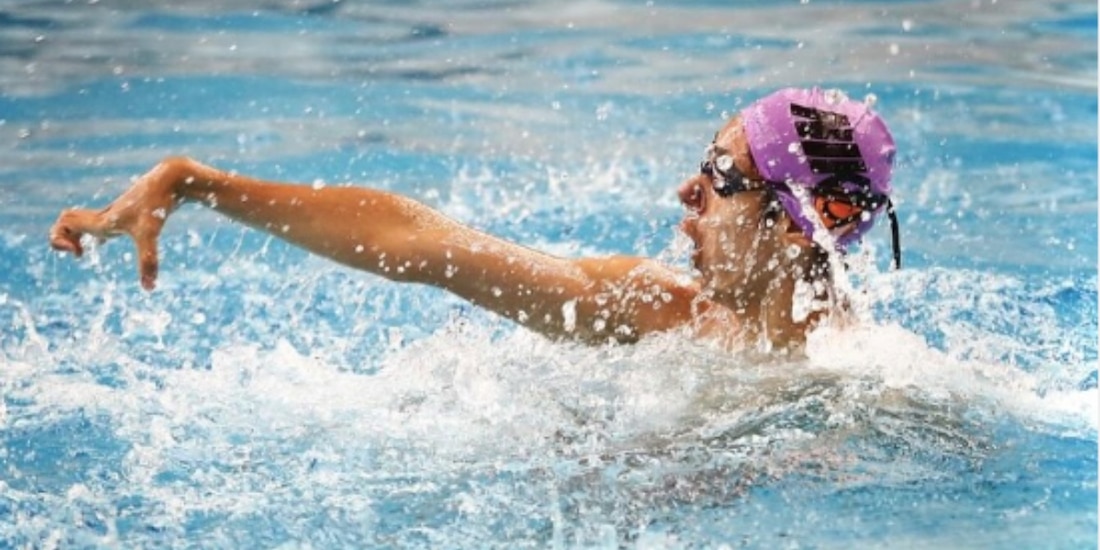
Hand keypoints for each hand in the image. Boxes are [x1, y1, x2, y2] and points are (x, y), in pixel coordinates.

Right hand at [49, 161, 181, 289]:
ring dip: (76, 234)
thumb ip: (148, 261)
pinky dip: (94, 230)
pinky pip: (100, 219)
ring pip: (84, 219)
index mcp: (102, 220)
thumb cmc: (158, 203)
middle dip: (63, 237)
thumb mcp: (150, 233)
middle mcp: (105, 215)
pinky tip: (102, 240)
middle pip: (67, 220)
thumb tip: (149, 289)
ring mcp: (116, 212)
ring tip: (83, 250)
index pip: (63, 223)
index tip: (79, 253)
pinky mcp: (130, 211)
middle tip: (79, 253)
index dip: (59, 239)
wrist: (172, 179)